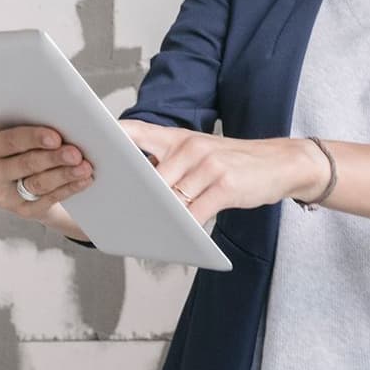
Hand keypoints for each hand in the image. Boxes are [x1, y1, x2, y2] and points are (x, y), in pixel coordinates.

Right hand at [0, 121, 92, 240]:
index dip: (33, 138)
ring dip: (64, 174)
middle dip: (53, 158)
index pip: (10, 141)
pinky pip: (48, 199)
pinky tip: (84, 180)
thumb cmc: (30, 142)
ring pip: (38, 183)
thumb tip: (60, 114)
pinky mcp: (22, 209)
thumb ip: (31, 119)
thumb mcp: (24, 128)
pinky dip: (69, 188)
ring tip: (85, 167)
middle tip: (76, 154)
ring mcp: (4, 195)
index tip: (56, 137)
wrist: (31, 173)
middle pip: (25, 164)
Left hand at [123, 122, 326, 223]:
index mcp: (179, 137)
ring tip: (140, 230)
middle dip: (132, 195)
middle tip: (112, 210)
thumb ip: (170, 164)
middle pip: (149, 175)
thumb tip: (137, 190)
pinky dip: (185, 228)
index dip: (110, 139)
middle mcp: (191, 147)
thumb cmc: (234, 162)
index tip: (87, 149)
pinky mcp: (227, 185)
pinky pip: (196, 213)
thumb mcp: (200, 152)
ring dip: (157, 217)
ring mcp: (209, 165)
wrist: (282, 162)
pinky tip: (178, 237)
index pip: (136, 131)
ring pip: (170, 197)